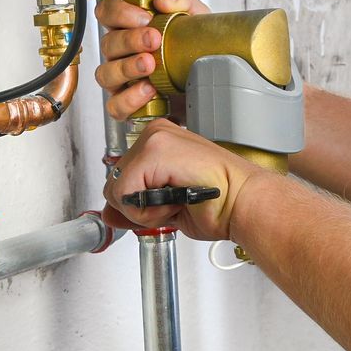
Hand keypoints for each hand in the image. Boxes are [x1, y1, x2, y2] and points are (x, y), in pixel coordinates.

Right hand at [94, 0, 209, 119]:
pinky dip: (130, 98)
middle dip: (130, 40)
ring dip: (127, 67)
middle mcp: (121, 53)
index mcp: (130, 27)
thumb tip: (163, 1)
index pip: (107, 12)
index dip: (118, 12)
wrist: (212, 82)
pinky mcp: (129, 105)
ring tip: (150, 64)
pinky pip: (116, 105)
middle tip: (154, 39)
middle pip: (108, 43)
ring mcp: (122, 80)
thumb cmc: (195, 49)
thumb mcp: (195, 17)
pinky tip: (150, 90)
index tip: (144, 17)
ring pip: (106, 73)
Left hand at [102, 118, 271, 240]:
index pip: (122, 179)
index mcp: (160, 142)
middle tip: (175, 204)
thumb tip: (107, 215)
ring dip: (144, 210)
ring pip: (118, 190)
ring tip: (177, 202)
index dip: (137, 204)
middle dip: (139, 207)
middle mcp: (155, 135)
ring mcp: (154, 139)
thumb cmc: (220, 202)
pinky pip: (126, 194)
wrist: (243, 203)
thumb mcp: (166, 207)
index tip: (167, 204)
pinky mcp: (154, 150)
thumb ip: (134, 207)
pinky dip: (148, 211)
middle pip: (115, 184)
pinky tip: (175, 202)